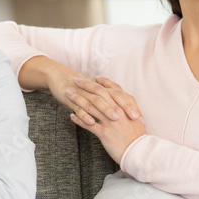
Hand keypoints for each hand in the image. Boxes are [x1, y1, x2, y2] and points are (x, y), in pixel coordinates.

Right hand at [21, 56, 142, 125]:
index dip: (131, 106)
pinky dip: (85, 115)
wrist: (59, 76)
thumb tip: (125, 112)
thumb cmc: (80, 88)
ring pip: (97, 102)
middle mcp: (96, 90)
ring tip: (115, 119)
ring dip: (106, 110)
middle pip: (113, 97)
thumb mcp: (96, 93)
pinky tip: (91, 122)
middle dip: (123, 107)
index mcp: (104, 89)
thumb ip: (109, 101)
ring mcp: (84, 94)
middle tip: (133, 118)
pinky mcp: (71, 98)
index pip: (121, 96)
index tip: (140, 117)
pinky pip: (79, 107)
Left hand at [67, 78, 146, 163]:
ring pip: (91, 106)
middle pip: (99, 93)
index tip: (93, 78)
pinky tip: (71, 116)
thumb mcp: (136, 119)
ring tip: (68, 94)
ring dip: (78, 99)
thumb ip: (128, 109)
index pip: (112, 89)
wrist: (139, 152)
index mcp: (125, 106)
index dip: (101, 82)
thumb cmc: (137, 137)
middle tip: (76, 80)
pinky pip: (88, 124)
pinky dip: (79, 119)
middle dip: (86, 85)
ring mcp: (110, 121)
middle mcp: (117, 111)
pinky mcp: (104, 133)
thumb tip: (121, 105)